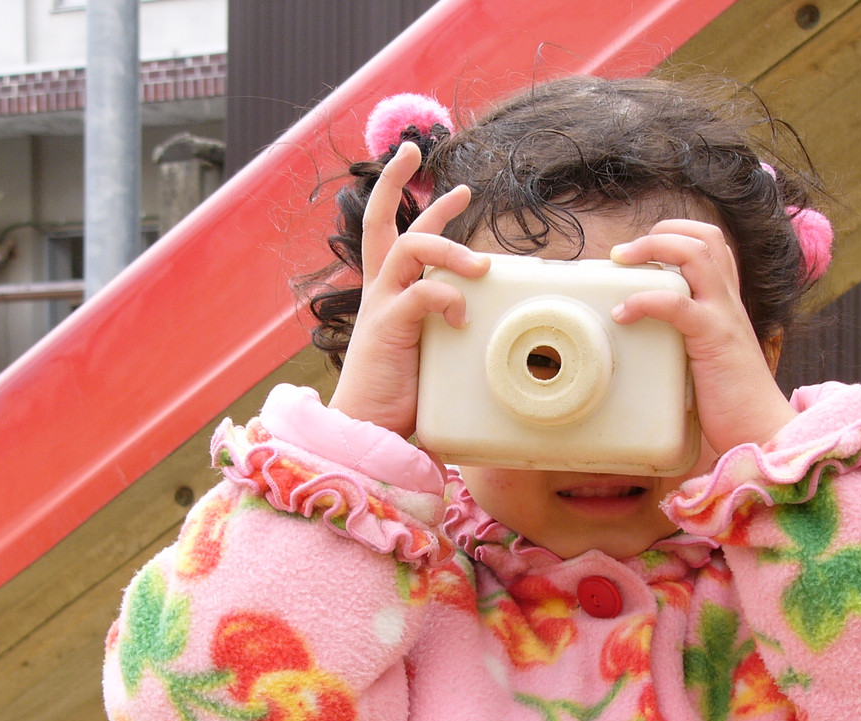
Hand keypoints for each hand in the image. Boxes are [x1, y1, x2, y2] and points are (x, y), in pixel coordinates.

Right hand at [328, 142, 489, 438]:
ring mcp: (381, 306)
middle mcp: (380, 291)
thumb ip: (449, 330)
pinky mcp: (387, 327)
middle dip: (392, 181)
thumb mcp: (431, 353)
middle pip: (380, 221)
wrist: (367, 430)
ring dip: (448, 246)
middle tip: (414, 151)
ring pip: (409, 248)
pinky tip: (461, 315)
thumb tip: (493, 323)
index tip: (435, 174)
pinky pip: (421, 293)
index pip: (393, 232)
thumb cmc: (400, 398)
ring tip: (480, 266)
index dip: (408, 197)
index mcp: (388, 293)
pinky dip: (447, 296)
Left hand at [609, 220, 794, 454]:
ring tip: (620, 262)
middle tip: (623, 253)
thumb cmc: (729, 400)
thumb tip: (641, 334)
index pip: (712, 243)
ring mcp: (723, 315)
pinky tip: (622, 312)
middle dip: (661, 232)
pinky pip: (678, 305)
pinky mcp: (713, 338)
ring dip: (652, 249)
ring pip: (695, 255)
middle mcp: (728, 300)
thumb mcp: (705, 355)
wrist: (760, 429)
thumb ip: (684, 336)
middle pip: (704, 237)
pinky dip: (645, 301)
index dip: (678, 232)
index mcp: (727, 301)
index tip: (643, 248)